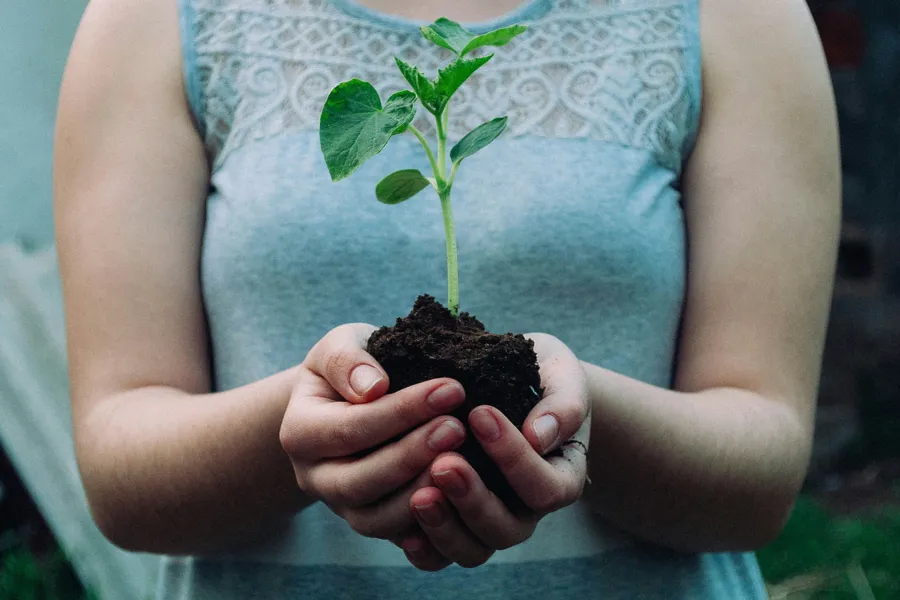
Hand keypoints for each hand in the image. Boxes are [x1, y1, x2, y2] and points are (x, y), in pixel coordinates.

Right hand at [279, 323, 467, 541]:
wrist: (349, 401)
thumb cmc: (351, 368)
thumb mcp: (341, 346)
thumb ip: (348, 360)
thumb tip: (373, 386)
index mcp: (300, 432)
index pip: (350, 428)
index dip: (401, 412)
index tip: (451, 389)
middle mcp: (314, 478)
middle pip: (359, 481)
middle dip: (412, 455)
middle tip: (458, 427)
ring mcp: (342, 508)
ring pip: (377, 520)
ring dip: (422, 492)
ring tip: (464, 461)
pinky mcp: (373, 524)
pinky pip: (399, 539)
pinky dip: (430, 525)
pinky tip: (462, 496)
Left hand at [402, 333, 590, 569]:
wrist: (516, 384)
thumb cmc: (542, 376)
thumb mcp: (561, 376)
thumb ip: (562, 404)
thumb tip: (539, 435)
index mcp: (561, 477)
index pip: (545, 487)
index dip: (514, 458)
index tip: (480, 413)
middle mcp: (527, 510)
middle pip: (507, 529)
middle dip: (473, 498)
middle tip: (444, 462)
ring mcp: (490, 523)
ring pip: (473, 550)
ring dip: (445, 527)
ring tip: (419, 494)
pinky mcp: (455, 526)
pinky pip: (441, 557)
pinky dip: (424, 549)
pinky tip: (404, 528)